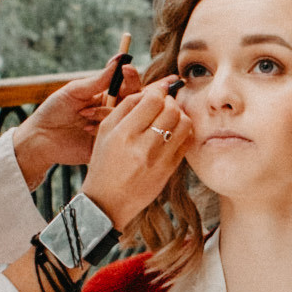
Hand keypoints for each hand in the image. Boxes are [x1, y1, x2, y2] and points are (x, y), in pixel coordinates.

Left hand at [13, 68, 122, 187]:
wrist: (40, 139)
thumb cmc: (54, 111)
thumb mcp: (75, 91)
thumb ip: (99, 79)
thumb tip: (118, 59)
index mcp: (107, 96)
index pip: (129, 85)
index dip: (131, 76)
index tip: (126, 67)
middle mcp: (114, 111)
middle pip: (136, 100)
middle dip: (128, 94)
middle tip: (112, 94)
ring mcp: (113, 128)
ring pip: (127, 117)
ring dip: (105, 112)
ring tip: (84, 115)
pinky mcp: (109, 145)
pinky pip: (118, 136)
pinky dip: (102, 128)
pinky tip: (85, 129)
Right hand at [83, 79, 192, 228]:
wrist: (107, 201)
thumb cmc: (104, 162)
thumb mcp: (106, 130)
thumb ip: (127, 106)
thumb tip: (152, 90)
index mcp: (123, 133)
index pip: (153, 100)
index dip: (159, 91)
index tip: (159, 91)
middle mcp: (142, 146)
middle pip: (171, 109)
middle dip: (170, 102)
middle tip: (164, 105)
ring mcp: (159, 159)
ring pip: (184, 124)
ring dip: (180, 116)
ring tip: (169, 119)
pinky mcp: (169, 170)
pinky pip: (186, 142)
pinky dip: (183, 132)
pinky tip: (173, 133)